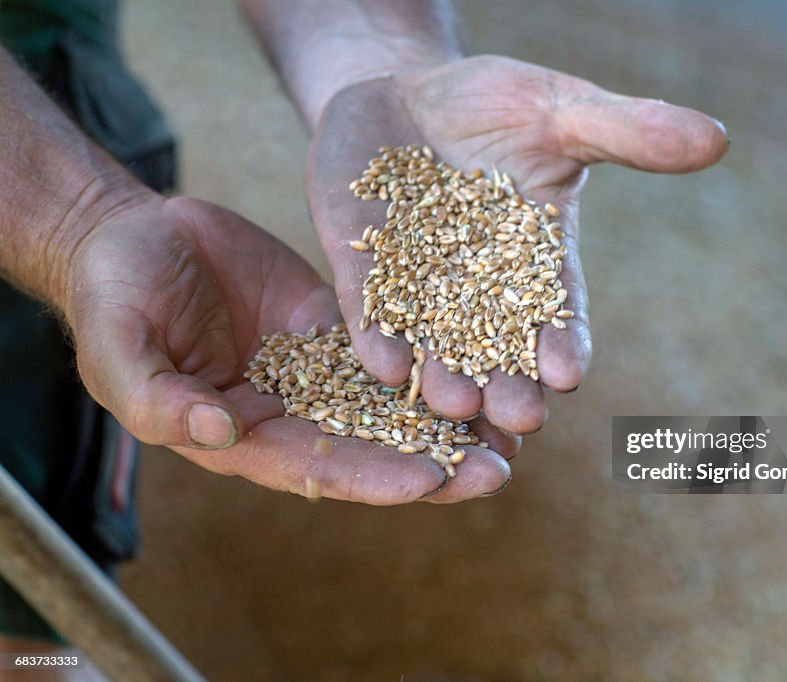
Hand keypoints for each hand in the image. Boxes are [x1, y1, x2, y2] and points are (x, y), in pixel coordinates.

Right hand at [64, 195, 513, 503]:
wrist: (134, 234)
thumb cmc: (115, 293)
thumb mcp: (120, 346)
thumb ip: (159, 398)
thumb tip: (220, 436)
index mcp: (240, 434)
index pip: (316, 468)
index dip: (373, 476)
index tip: (433, 479)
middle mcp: (289, 412)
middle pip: (371, 446)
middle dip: (435, 460)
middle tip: (501, 470)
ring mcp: (316, 370)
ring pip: (392, 402)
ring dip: (450, 418)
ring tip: (515, 425)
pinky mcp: (335, 328)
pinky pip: (392, 345)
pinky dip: (434, 357)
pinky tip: (485, 358)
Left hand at [307, 55, 727, 433]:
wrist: (404, 89)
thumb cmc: (495, 102)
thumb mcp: (561, 109)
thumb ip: (627, 130)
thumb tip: (717, 138)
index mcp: (537, 258)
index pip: (557, 307)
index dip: (565, 339)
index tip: (569, 372)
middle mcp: (479, 286)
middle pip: (497, 345)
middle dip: (507, 381)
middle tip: (518, 418)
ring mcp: (417, 281)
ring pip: (433, 339)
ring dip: (441, 374)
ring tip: (450, 402)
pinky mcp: (363, 265)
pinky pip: (370, 304)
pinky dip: (377, 333)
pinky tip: (381, 362)